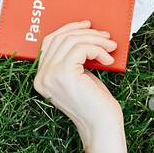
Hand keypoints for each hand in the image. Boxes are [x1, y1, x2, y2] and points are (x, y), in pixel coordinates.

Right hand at [31, 20, 123, 143]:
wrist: (102, 126)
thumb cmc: (95, 104)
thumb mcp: (80, 77)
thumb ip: (73, 59)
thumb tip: (83, 33)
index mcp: (41, 78)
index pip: (49, 42)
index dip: (69, 29)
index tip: (87, 26)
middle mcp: (41, 77)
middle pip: (60, 38)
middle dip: (86, 33)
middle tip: (106, 37)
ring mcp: (50, 75)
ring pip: (71, 41)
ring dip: (95, 40)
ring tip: (111, 47)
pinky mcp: (64, 74)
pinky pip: (81, 48)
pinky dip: (98, 49)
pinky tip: (108, 60)